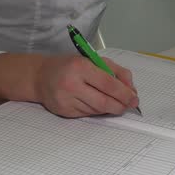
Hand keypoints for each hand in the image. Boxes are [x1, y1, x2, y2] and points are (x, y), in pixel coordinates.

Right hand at [0, 53, 138, 117]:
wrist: (40, 76)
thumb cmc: (70, 66)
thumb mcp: (93, 60)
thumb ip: (116, 71)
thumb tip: (132, 90)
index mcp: (80, 67)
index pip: (109, 84)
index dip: (125, 94)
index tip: (134, 99)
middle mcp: (71, 84)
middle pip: (104, 102)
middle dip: (120, 106)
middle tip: (128, 105)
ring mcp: (66, 100)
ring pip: (97, 110)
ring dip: (109, 108)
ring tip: (112, 102)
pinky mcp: (64, 111)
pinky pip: (88, 114)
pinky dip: (96, 111)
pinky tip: (95, 103)